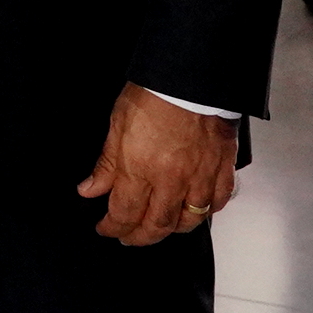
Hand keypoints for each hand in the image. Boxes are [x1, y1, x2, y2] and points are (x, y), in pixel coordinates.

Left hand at [73, 86, 237, 246]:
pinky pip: (218, 200)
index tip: (106, 228)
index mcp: (140, 169)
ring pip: (189, 220)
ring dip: (172, 228)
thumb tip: (90, 189)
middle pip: (156, 225)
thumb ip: (106, 164)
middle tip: (130, 236)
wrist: (192, 75)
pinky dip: (207, 210)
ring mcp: (200, 176)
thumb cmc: (155, 93)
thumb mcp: (117, 125)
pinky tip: (197, 208)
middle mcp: (171, 180)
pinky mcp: (222, 166)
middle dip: (139, 237)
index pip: (124, 214)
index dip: (112, 227)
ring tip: (160, 226)